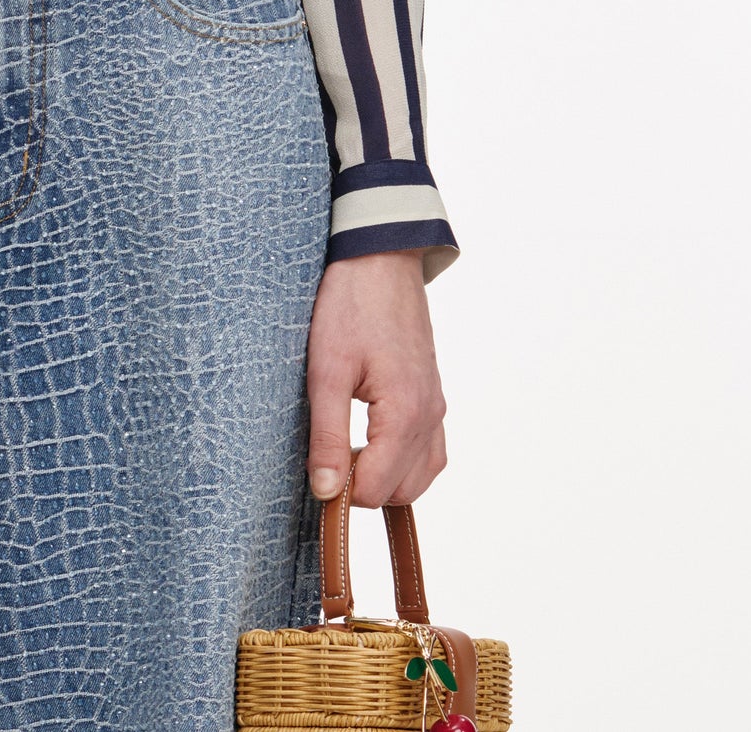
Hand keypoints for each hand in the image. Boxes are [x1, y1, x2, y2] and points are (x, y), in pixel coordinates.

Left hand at [305, 249, 446, 508]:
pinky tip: (371, 441)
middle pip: (403, 490)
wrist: (379, 257)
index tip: (314, 473)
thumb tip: (328, 492)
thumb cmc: (350, 305)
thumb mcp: (326, 370)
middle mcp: (430, 415)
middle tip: (327, 457)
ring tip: (345, 450)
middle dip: (364, 486)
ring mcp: (436, 404)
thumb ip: (328, 435)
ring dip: (385, 477)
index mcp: (405, 414)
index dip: (342, 492)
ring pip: (421, 474)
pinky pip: (429, 448)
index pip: (378, 490)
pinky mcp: (432, 393)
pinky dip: (403, 458)